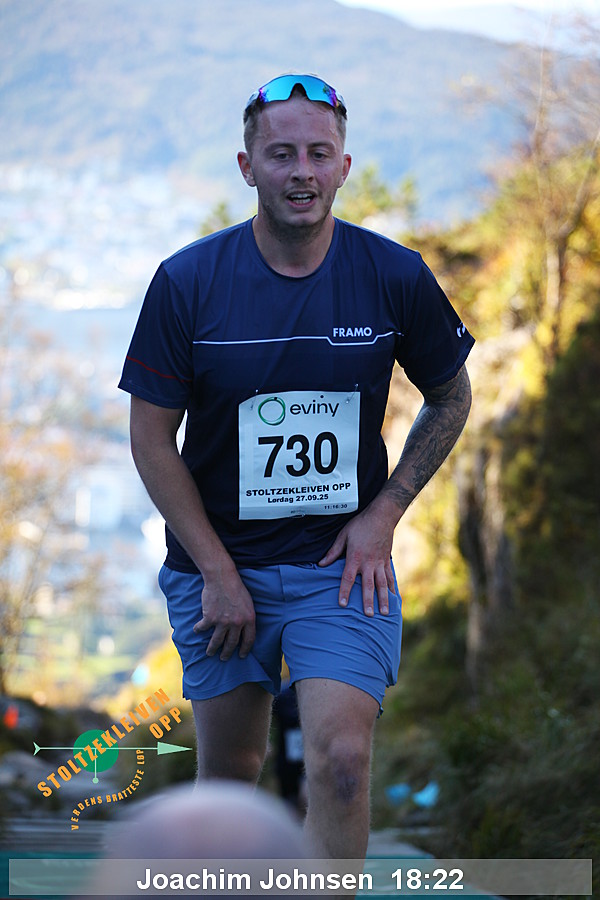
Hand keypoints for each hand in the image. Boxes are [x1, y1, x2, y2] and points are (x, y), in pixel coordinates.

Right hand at [193, 569, 255, 660]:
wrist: (222, 577)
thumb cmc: (236, 587)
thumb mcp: (248, 603)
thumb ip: (247, 617)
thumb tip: (244, 629)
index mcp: (249, 619)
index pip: (249, 640)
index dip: (245, 649)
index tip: (241, 656)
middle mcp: (237, 623)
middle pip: (232, 643)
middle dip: (227, 653)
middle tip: (224, 658)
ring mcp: (223, 622)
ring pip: (217, 641)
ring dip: (212, 649)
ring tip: (210, 653)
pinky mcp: (210, 618)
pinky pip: (203, 628)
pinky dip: (198, 629)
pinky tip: (197, 630)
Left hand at [318, 499, 397, 616]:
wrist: (382, 516)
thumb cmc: (360, 525)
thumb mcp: (343, 535)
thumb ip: (333, 551)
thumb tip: (321, 563)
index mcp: (355, 557)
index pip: (348, 578)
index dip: (344, 591)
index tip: (342, 604)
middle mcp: (369, 563)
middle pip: (368, 585)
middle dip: (368, 601)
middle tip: (368, 615)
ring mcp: (380, 563)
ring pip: (382, 584)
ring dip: (383, 599)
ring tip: (384, 613)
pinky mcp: (387, 561)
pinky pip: (390, 577)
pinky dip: (391, 588)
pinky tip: (393, 598)